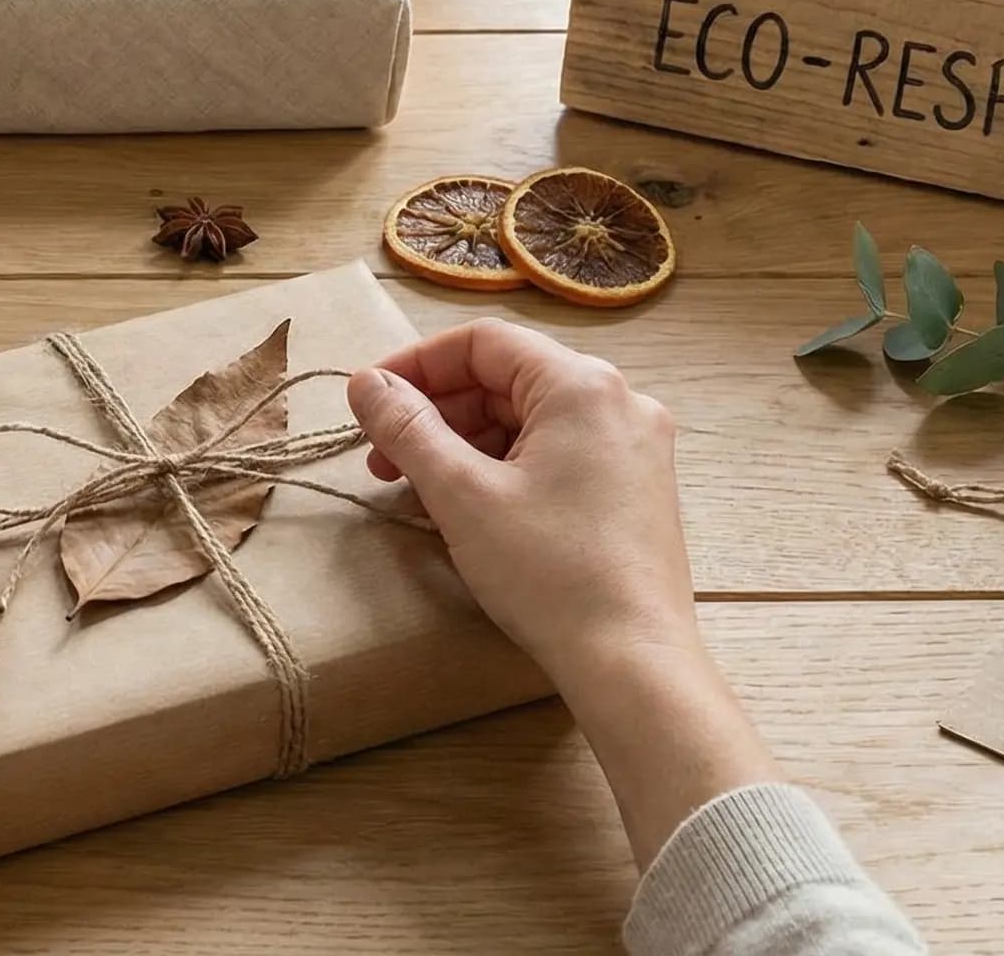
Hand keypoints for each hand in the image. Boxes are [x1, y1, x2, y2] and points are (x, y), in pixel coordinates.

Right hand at [347, 321, 777, 862]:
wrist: (634, 661)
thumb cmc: (549, 572)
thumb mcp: (461, 495)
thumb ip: (407, 428)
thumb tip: (365, 383)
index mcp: (582, 385)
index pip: (483, 343)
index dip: (415, 365)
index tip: (367, 402)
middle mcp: (620, 400)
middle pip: (507, 379)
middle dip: (437, 414)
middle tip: (381, 460)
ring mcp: (637, 446)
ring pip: (531, 420)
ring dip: (467, 445)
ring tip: (419, 492)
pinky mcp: (638, 489)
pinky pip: (559, 453)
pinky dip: (507, 468)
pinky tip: (470, 509)